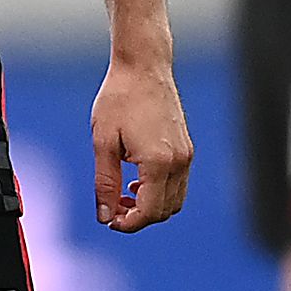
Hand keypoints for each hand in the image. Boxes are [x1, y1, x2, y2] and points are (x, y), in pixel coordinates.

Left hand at [91, 55, 192, 230]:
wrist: (143, 66)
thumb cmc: (120, 98)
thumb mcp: (103, 142)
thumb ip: (105, 183)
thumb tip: (104, 215)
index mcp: (159, 161)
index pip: (149, 212)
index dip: (128, 224)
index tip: (109, 221)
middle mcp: (179, 161)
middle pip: (164, 211)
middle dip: (139, 217)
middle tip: (112, 209)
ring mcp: (186, 155)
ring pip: (175, 200)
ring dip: (151, 206)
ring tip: (123, 194)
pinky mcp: (186, 148)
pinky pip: (178, 184)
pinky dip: (160, 192)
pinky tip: (137, 180)